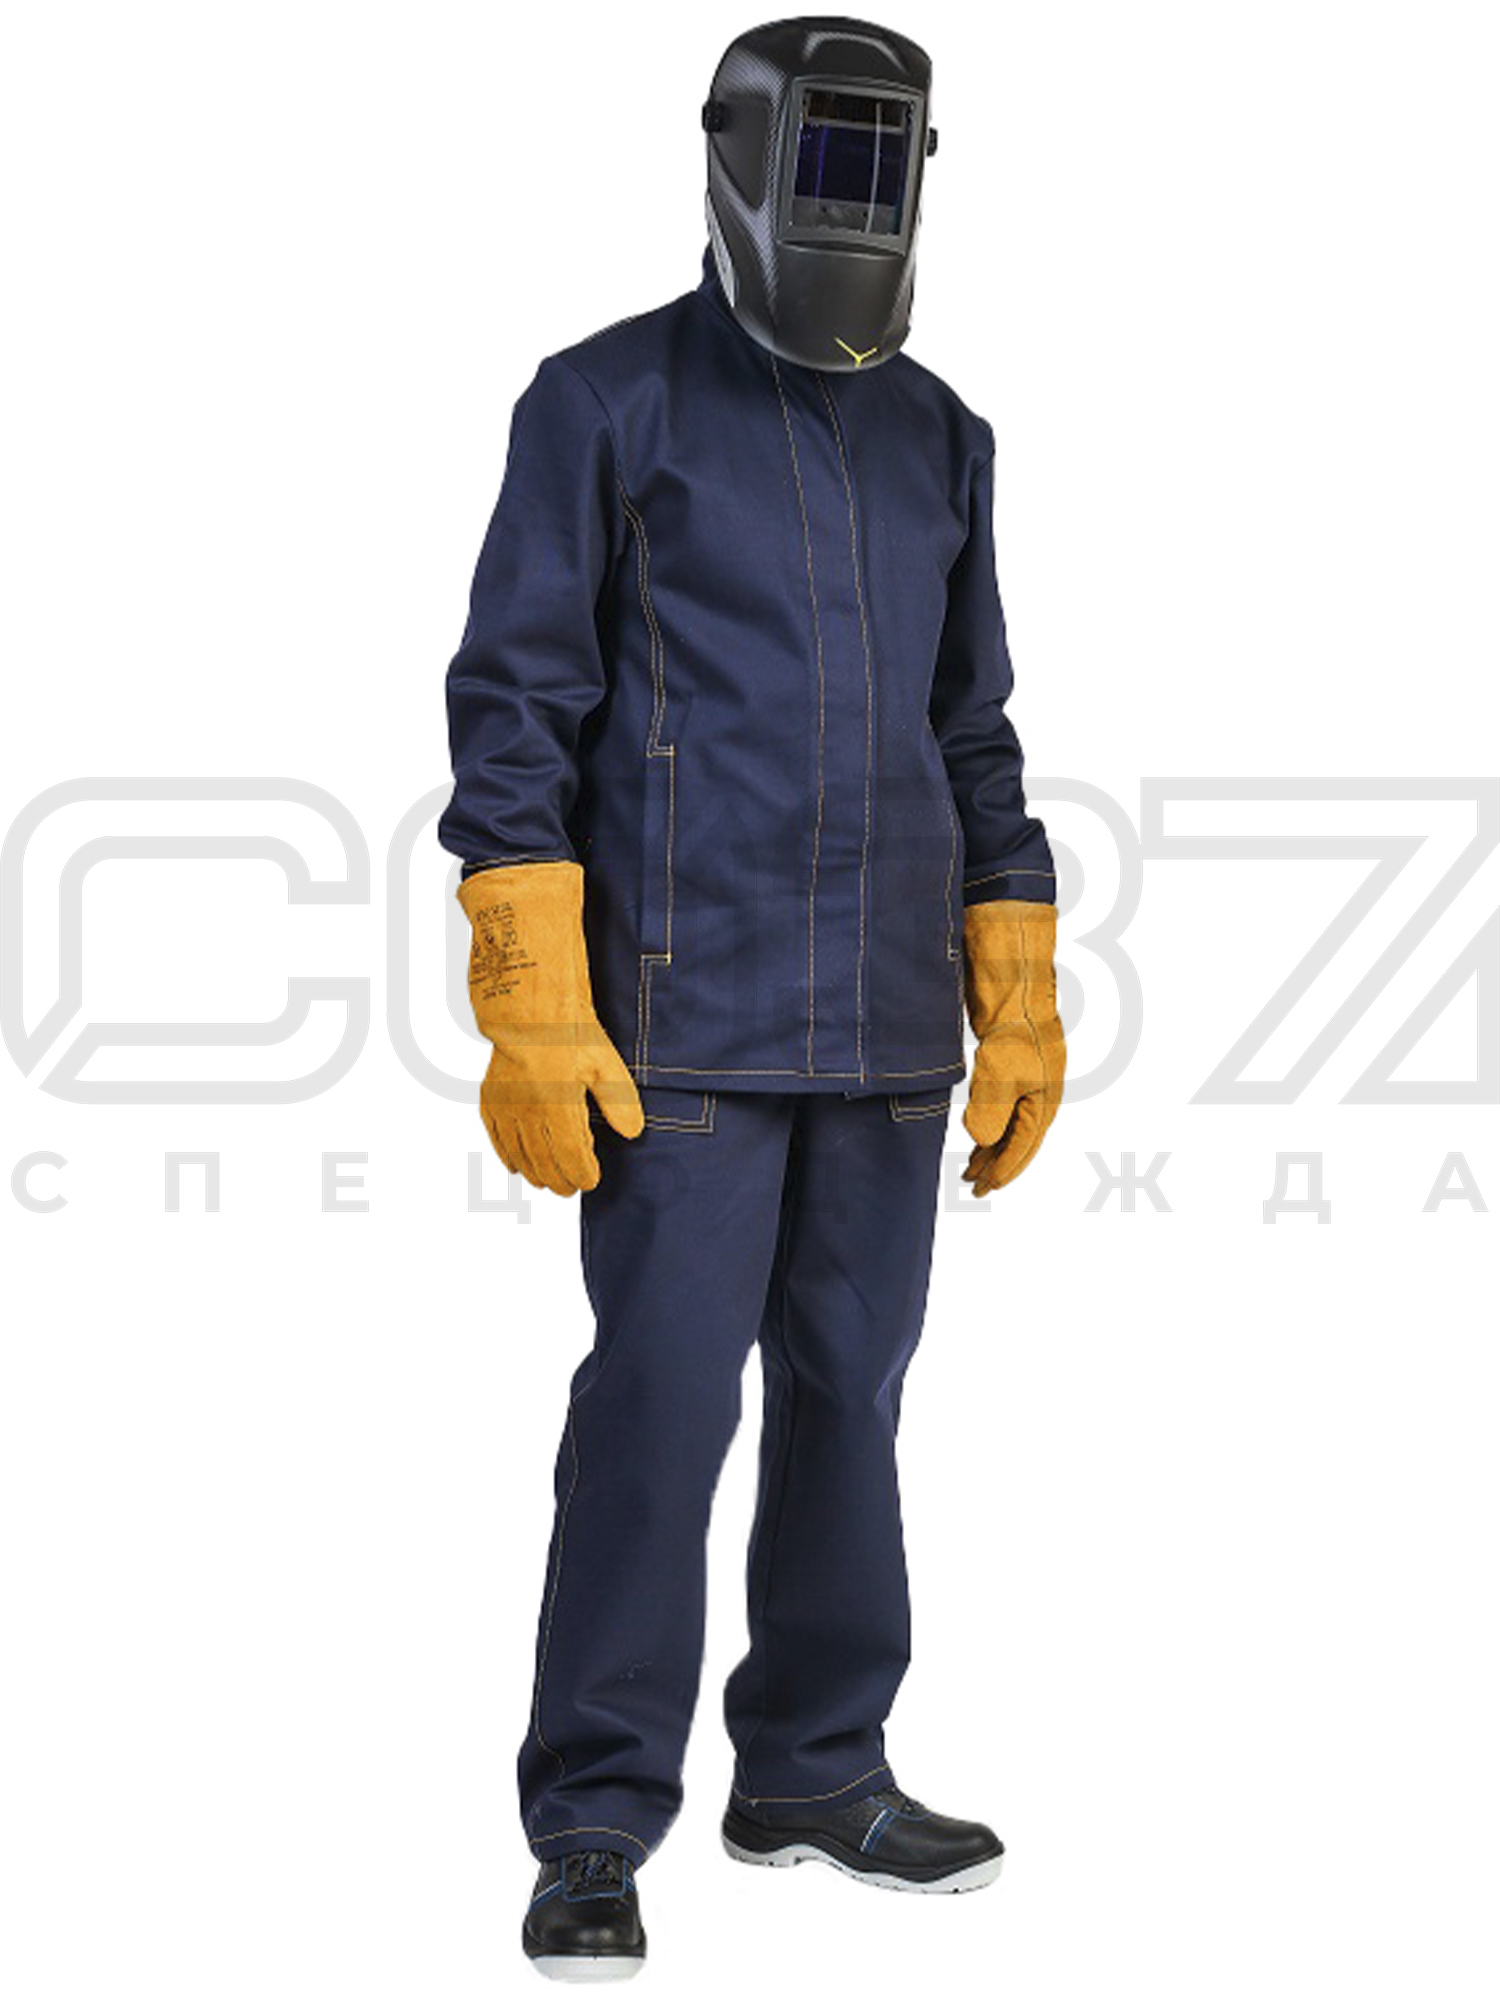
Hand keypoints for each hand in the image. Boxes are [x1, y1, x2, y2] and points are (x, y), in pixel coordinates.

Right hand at [457, 859, 643, 1196]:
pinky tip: (513, 1163)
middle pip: (544, 1161)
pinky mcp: (490, 1092)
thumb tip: (633, 1133)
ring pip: (518, 1152)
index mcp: (557, 1104)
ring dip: (534, 1171)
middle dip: (560, 1179)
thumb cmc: (567, 1025)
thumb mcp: (603, 1059)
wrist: (523, 997)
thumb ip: (618, 1101)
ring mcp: (506, 1103)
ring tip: (549, 1182)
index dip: (583, 1174)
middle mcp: (528, 1110)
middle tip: (573, 1188)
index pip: (572, 1156)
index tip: (593, 1181)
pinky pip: (495, 1132)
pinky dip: (504, 1152)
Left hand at [960, 898, 1065, 1195]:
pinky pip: (1003, 1102)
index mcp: (1045, 1095)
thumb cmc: (1014, 1018)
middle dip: (996, 1163)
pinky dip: (990, 1119)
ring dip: (992, 1144)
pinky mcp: (1012, 1057)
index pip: (1024, 1145)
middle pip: (1019, 1138)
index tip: (982, 1189)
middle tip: (973, 1184)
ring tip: (971, 1164)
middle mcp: (1041, 1087)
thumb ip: (991, 1108)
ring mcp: (1028, 1072)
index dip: (1002, 1170)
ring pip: (1011, 1121)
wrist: (1012, 971)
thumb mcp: (998, 1068)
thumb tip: (981, 1140)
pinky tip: (978, 1127)